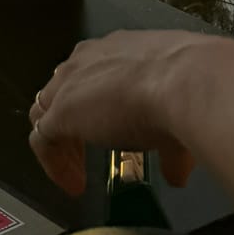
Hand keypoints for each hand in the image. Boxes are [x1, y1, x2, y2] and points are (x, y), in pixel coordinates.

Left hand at [28, 29, 219, 195]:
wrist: (187, 82)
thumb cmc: (190, 85)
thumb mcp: (179, 110)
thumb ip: (170, 143)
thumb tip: (177, 172)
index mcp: (118, 51)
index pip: (92, 76)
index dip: (97, 108)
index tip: (111, 132)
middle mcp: (88, 60)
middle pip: (63, 92)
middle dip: (74, 124)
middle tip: (88, 154)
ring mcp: (69, 85)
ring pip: (46, 113)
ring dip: (63, 144)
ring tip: (77, 172)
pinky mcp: (60, 112)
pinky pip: (42, 140)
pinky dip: (54, 163)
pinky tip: (73, 183)